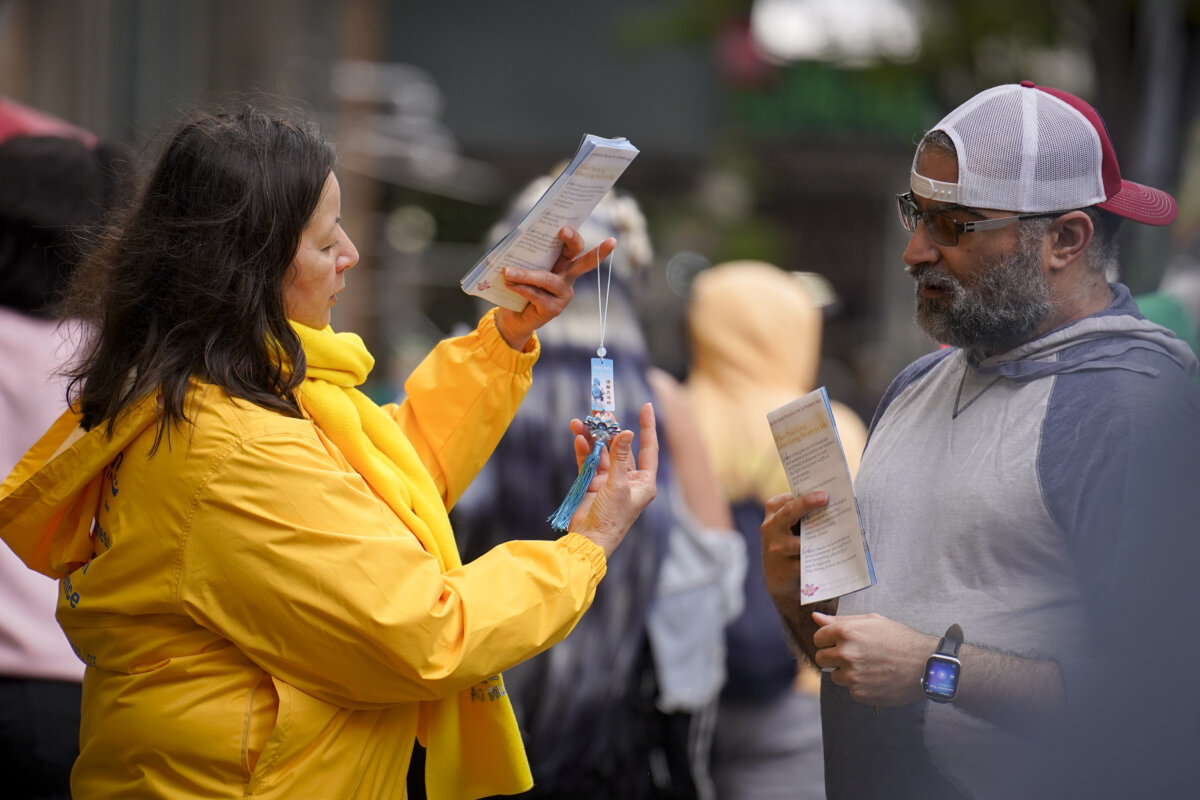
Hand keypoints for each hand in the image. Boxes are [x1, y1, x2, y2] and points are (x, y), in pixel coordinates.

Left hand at [493, 227, 616, 349]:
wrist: (514, 318)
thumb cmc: (520, 287)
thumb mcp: (524, 268)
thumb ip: (525, 258)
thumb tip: (514, 246)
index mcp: (563, 263)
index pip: (575, 247)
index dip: (573, 237)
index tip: (564, 227)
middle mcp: (568, 278)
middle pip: (582, 260)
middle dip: (574, 242)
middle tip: (564, 231)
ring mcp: (563, 294)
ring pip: (548, 279)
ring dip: (526, 274)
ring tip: (507, 272)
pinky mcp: (554, 309)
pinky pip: (537, 295)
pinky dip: (521, 288)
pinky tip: (509, 284)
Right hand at [568, 403, 657, 557]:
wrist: (589, 539)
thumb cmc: (612, 518)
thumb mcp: (618, 485)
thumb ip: (619, 458)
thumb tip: (625, 432)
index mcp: (644, 482)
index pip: (649, 448)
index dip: (647, 427)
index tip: (646, 405)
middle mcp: (628, 479)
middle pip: (621, 448)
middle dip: (610, 430)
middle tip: (601, 411)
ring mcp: (610, 481)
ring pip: (601, 453)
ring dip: (592, 438)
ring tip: (580, 422)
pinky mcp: (593, 484)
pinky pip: (589, 462)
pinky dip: (583, 451)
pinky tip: (578, 438)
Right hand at [760, 491, 829, 606]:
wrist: (781, 579)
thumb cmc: (792, 543)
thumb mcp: (791, 525)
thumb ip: (805, 514)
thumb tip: (834, 503)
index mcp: (774, 511)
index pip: (789, 499)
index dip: (806, 494)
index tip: (824, 492)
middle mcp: (771, 527)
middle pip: (788, 512)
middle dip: (807, 503)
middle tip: (826, 498)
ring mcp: (776, 549)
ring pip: (799, 542)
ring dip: (820, 538)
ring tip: (840, 532)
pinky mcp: (785, 569)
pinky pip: (806, 563)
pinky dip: (821, 559)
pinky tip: (835, 556)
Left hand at [811, 612, 934, 706]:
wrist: (925, 664)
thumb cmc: (899, 639)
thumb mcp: (872, 621)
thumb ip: (840, 620)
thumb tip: (815, 617)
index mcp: (846, 632)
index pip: (818, 638)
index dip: (829, 640)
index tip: (840, 643)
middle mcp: (845, 653)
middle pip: (821, 658)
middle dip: (833, 657)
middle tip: (854, 656)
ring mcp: (852, 675)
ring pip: (835, 676)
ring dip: (846, 672)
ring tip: (869, 667)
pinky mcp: (859, 693)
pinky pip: (850, 689)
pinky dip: (859, 685)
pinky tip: (875, 678)